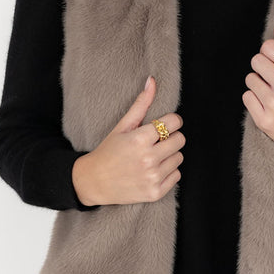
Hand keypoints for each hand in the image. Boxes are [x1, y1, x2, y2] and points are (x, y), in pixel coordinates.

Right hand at [72, 77, 184, 205]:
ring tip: (152, 156)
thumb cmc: (109, 150)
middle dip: (171, 138)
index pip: (174, 122)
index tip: (162, 125)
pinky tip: (153, 170)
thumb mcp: (122, 126)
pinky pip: (177, 175)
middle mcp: (148, 159)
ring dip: (169, 155)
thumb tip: (152, 80)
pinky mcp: (155, 192)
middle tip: (156, 142)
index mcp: (139, 139)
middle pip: (180, 140)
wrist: (94, 181)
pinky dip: (168, 172)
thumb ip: (141, 104)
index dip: (171, 121)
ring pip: (179, 158)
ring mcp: (152, 177)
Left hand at [242, 23, 273, 168]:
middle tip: (272, 78)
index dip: (269, 53)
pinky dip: (254, 99)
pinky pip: (246, 97)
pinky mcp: (264, 120)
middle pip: (256, 60)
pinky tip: (267, 104)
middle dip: (261, 67)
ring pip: (250, 79)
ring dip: (257, 84)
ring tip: (271, 92)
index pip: (268, 46)